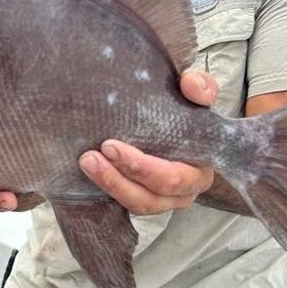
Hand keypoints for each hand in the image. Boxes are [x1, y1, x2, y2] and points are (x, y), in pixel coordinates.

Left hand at [78, 71, 217, 214]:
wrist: (176, 117)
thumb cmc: (189, 109)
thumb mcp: (198, 95)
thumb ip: (201, 87)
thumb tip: (190, 83)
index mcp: (199, 171)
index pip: (173, 179)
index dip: (142, 168)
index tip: (110, 145)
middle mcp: (183, 193)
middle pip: (149, 197)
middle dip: (117, 178)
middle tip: (90, 156)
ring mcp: (162, 200)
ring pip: (134, 204)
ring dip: (108, 184)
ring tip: (85, 161)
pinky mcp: (141, 198)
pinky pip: (122, 202)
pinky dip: (104, 188)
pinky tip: (86, 171)